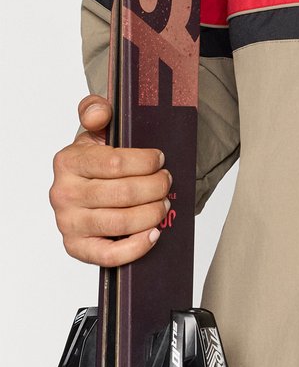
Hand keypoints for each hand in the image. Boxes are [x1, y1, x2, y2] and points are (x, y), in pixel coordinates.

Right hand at [49, 94, 171, 266]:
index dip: (145, 161)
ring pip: (120, 222)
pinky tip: (153, 233)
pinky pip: (109, 255)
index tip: (160, 159)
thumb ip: (95, 110)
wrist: (82, 187)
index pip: (114, 163)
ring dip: (151, 213)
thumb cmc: (94, 161)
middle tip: (166, 181)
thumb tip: (100, 113)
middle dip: (155, 186)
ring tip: (163, 203)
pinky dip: (137, 247)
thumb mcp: (94, 130)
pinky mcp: (77, 248)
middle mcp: (63, 194)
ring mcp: (68, 224)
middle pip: (123, 193)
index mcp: (67, 161)